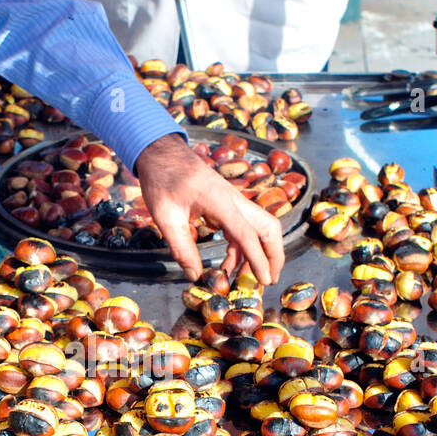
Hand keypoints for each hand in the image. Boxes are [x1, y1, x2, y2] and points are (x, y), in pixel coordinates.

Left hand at [134, 133, 283, 284]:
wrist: (162, 153)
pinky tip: (230, 265)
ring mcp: (233, 202)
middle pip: (269, 228)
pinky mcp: (227, 205)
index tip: (264, 281)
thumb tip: (195, 275)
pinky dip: (242, 249)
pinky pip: (243, 228)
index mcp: (221, 202)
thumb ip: (181, 248)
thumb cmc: (162, 180)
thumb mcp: (166, 217)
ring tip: (247, 279)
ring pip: (260, 228)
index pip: (248, 235)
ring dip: (260, 253)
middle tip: (268, 281)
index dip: (258, 260)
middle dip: (274, 255)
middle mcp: (235, 201)